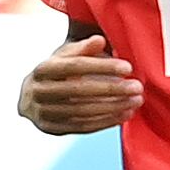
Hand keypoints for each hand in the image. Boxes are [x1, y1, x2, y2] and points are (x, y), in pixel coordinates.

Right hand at [19, 34, 141, 133]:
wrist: (32, 98)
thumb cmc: (58, 71)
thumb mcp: (66, 56)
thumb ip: (84, 48)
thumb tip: (100, 40)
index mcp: (42, 69)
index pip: (74, 66)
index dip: (102, 67)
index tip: (128, 67)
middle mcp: (38, 91)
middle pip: (78, 90)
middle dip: (111, 89)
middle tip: (138, 87)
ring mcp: (43, 112)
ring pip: (82, 111)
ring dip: (113, 107)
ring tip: (137, 101)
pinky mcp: (52, 129)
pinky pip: (82, 126)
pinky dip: (106, 121)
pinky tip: (126, 114)